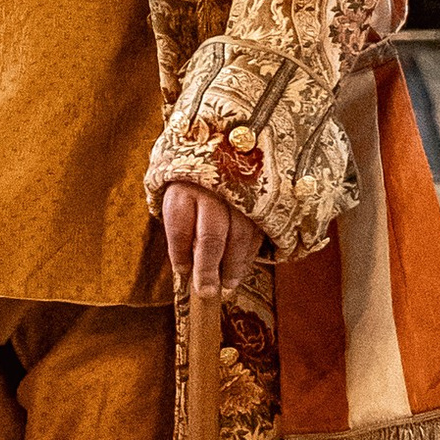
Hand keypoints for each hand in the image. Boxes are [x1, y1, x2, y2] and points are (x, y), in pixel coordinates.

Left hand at [162, 181, 262, 300]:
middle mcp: (212, 188)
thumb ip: (181, 230)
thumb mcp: (178, 198)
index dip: (180, 255)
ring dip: (233, 266)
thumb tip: (186, 270)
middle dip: (208, 268)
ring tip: (228, 286)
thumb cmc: (194, 182)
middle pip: (211, 235)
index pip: (179, 227)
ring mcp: (240, 191)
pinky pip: (257, 231)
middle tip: (207, 291)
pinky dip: (249, 253)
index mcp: (183, 187)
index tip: (183, 273)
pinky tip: (241, 267)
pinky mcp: (262, 197)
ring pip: (239, 236)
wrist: (220, 148)